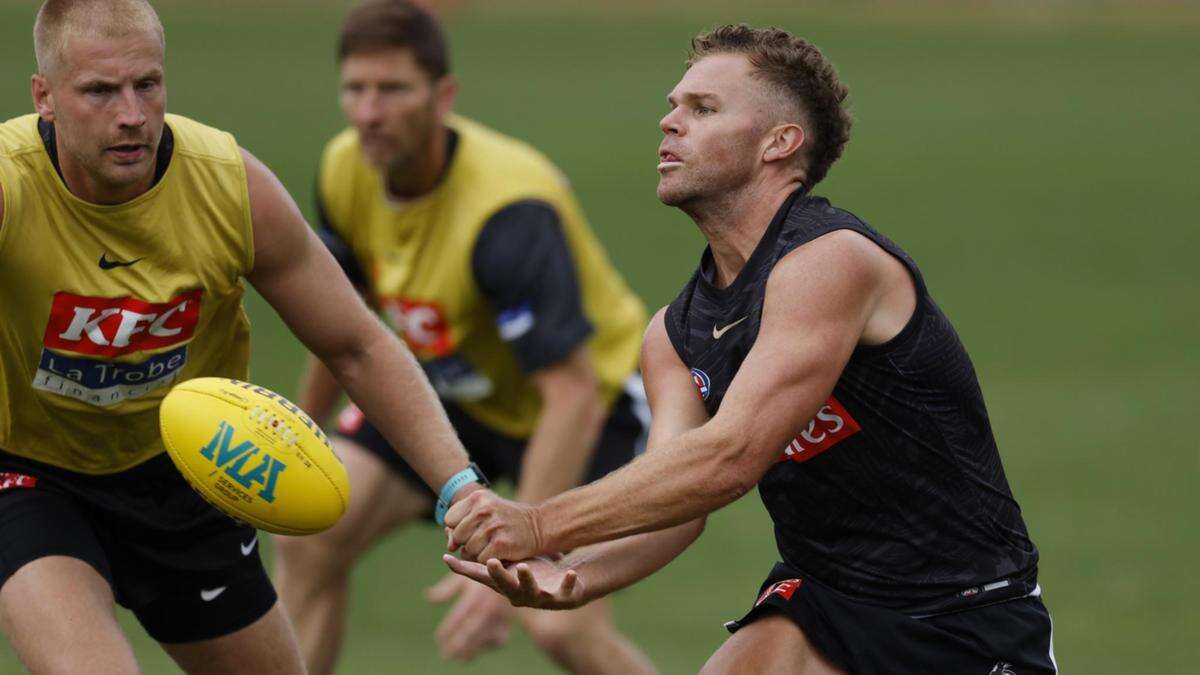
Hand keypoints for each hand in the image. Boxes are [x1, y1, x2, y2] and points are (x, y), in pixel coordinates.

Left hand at [425, 572, 513, 660]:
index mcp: (476, 596)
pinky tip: (475, 651)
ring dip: (469, 651)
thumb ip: (447, 589)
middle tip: (446, 655)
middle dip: (457, 645)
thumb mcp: (466, 577)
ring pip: (483, 639)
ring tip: (458, 658)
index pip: (459, 617)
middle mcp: (488, 608)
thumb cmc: (485, 572)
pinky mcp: (508, 622)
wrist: (514, 573)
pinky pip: (497, 640)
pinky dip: (486, 646)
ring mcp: (500, 617)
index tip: (439, 639)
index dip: (448, 630)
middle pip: (470, 632)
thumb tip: (428, 598)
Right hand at [442, 554, 587, 609]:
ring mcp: (542, 597)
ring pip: (532, 590)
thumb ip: (482, 558)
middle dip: (498, 575)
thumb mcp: (507, 563)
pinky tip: (570, 572)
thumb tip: (449, 538)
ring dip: (526, 579)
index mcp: (505, 585)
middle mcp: (520, 594)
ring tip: (523, 566)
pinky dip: (567, 582)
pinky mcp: (563, 596)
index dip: (465, 570)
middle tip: (490, 562)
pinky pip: (565, 590)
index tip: (448, 557)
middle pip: (505, 587)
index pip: (482, 577)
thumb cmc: (531, 572)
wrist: (565, 584)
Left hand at [444, 490, 543, 561]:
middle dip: (467, 542)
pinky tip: (501, 552)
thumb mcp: (486, 511)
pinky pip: (481, 560)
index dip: (459, 529)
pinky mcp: (501, 544)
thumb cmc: (507, 520)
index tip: (474, 528)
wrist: (540, 526)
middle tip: (486, 538)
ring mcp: (492, 527)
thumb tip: (450, 546)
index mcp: (477, 497)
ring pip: (468, 550)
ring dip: (479, 553)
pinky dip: (489, 560)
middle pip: (457, 537)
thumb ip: (463, 523)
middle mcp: (483, 510)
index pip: (450, 520)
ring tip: (495, 544)